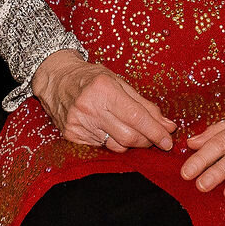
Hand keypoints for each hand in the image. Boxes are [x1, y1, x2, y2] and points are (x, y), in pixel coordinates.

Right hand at [33, 50, 175, 152]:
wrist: (56, 79)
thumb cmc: (91, 77)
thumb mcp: (118, 82)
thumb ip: (143, 104)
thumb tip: (167, 124)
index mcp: (104, 89)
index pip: (137, 117)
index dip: (156, 131)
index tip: (169, 140)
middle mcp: (90, 107)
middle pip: (129, 136)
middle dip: (147, 140)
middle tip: (157, 139)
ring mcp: (79, 124)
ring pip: (116, 146)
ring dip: (131, 143)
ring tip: (134, 133)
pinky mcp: (72, 136)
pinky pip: (102, 147)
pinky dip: (113, 143)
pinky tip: (112, 132)